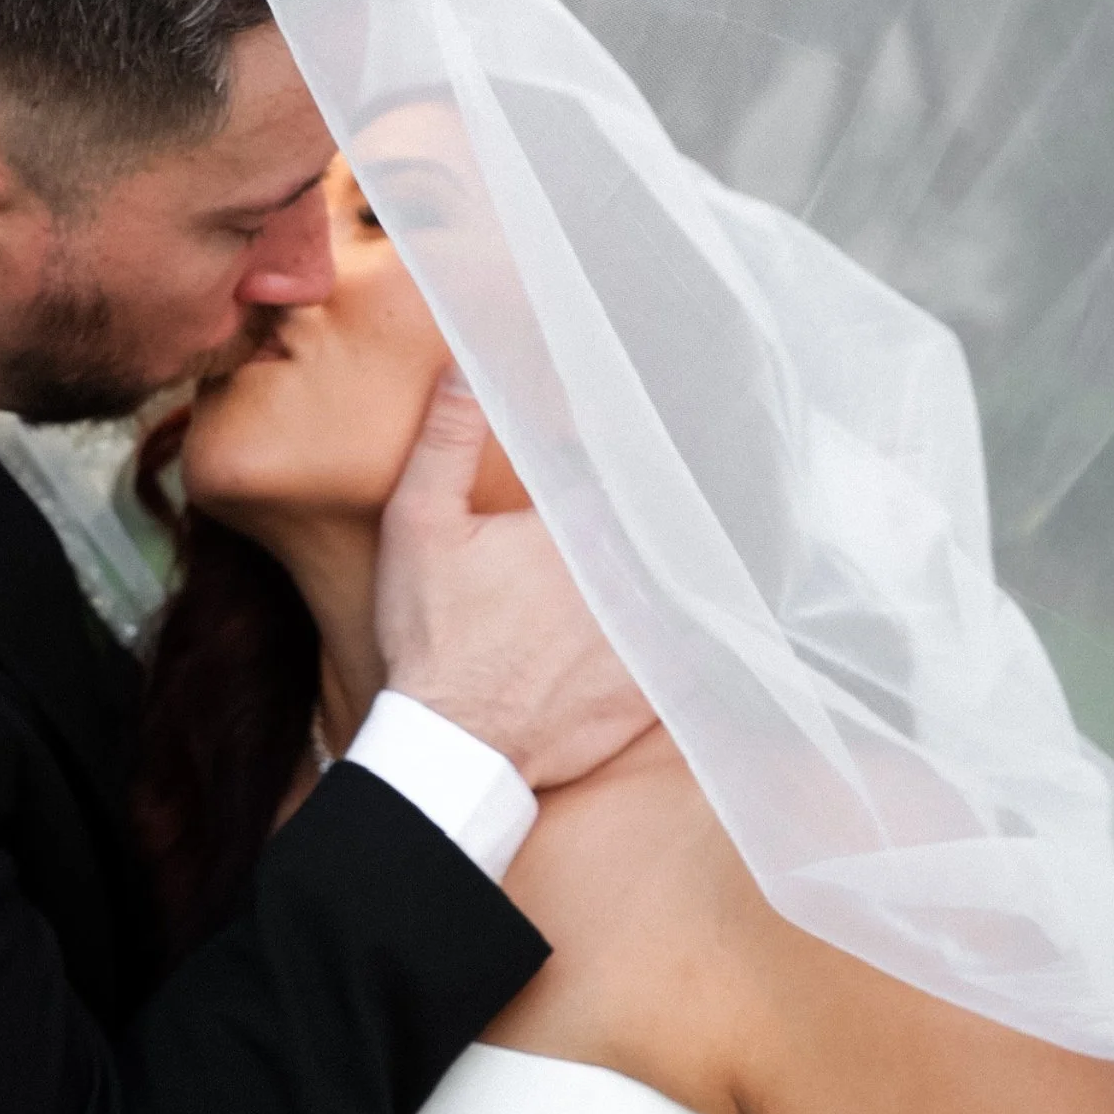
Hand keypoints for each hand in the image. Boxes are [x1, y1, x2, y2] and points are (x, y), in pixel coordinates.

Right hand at [374, 373, 657, 789]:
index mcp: (577, 522)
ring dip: (684, 563)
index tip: (629, 429)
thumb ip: (447, 441)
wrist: (453, 747)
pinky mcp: (655, 687)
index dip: (626, 449)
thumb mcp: (419, 524)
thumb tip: (467, 366)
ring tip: (690, 544)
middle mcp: (625, 574)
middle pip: (661, 522)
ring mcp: (646, 635)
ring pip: (684, 581)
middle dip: (661, 504)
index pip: (624, 466)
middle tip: (673, 477)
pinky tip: (691, 614)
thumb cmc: (431, 635)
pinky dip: (695, 630)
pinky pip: (694, 649)